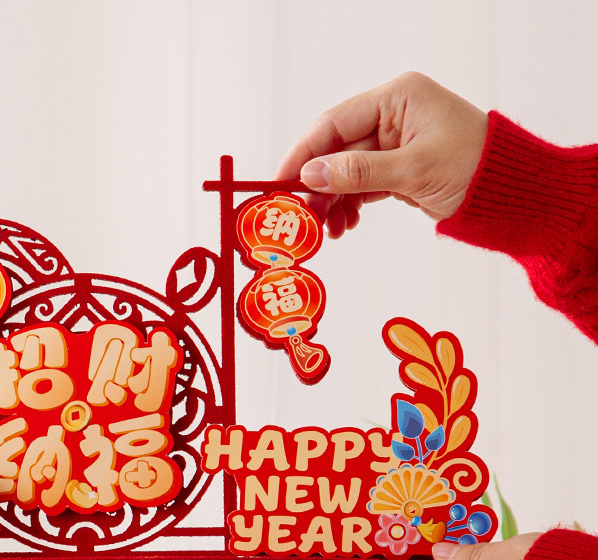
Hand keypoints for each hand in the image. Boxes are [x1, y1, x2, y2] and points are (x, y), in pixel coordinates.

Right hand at [275, 72, 488, 237]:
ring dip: (331, 201)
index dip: (303, 154)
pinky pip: (360, 185)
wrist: (511, 191)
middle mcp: (392, 115)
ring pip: (344, 171)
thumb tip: (310, 176)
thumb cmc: (475, 167)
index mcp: (398, 98)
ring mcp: (393, 142)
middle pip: (335, 149)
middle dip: (317, 185)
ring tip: (328, 230)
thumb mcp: (412, 169)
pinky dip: (349, 205)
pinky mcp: (397, 167)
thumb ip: (358, 172)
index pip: (334, 122)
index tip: (280, 184)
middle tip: (303, 218)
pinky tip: (345, 225)